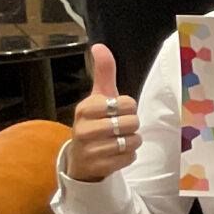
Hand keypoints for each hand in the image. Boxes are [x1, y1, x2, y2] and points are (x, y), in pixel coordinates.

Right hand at [62, 45, 139, 181]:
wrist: (80, 158)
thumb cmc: (94, 122)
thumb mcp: (98, 96)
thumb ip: (103, 72)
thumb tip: (99, 46)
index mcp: (85, 108)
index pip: (126, 103)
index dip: (128, 107)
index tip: (115, 111)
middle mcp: (84, 129)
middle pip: (132, 122)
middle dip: (131, 125)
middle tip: (117, 128)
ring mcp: (90, 150)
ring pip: (132, 140)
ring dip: (131, 140)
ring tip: (116, 140)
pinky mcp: (99, 167)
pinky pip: (130, 157)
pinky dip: (128, 155)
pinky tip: (114, 154)